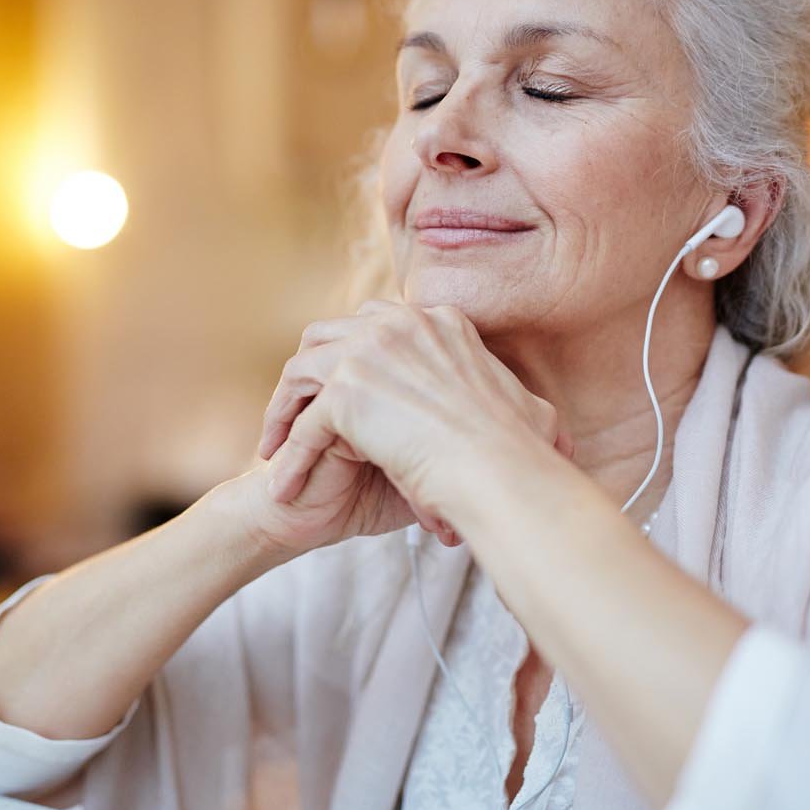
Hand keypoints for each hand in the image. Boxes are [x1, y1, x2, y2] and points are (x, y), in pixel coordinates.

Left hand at [261, 301, 572, 541]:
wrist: (504, 473)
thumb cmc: (521, 454)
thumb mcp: (528, 408)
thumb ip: (509, 398)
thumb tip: (534, 416)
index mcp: (438, 322)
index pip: (376, 325)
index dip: (351, 358)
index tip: (342, 394)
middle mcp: (401, 323)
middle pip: (329, 335)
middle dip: (308, 373)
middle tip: (297, 414)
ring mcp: (370, 351)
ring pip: (302, 370)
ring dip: (284, 408)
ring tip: (275, 447)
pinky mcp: (347, 391)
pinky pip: (304, 424)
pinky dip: (289, 456)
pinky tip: (284, 487)